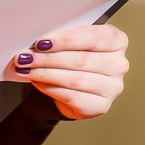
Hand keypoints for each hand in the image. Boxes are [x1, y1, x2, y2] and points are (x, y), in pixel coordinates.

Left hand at [11, 23, 129, 119]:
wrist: (75, 85)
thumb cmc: (73, 55)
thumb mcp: (72, 41)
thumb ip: (62, 38)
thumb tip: (39, 42)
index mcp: (117, 41)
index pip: (93, 38)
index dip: (65, 40)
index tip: (41, 42)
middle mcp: (120, 64)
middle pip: (81, 60)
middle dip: (49, 59)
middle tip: (25, 58)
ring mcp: (113, 87)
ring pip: (75, 79)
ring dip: (45, 74)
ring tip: (26, 70)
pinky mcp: (101, 106)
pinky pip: (73, 97)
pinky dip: (51, 89)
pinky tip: (37, 82)